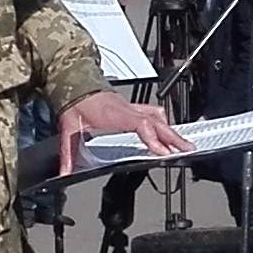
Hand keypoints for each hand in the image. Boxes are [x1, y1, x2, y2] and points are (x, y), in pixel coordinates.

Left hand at [58, 89, 188, 164]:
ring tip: (182, 142)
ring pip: (157, 116)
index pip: (141, 124)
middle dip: (174, 137)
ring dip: (170, 129)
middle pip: (157, 121)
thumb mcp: (69, 129)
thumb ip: (68, 153)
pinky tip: (165, 129)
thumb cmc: (74, 102)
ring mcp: (130, 106)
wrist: (73, 79)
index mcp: (114, 114)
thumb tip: (64, 173)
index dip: (154, 138)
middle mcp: (126, 108)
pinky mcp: (130, 106)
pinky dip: (162, 122)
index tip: (164, 152)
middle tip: (188, 148)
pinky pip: (152, 112)